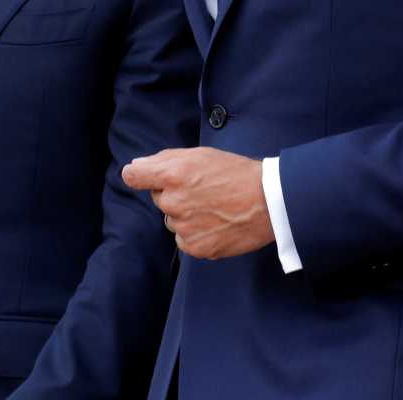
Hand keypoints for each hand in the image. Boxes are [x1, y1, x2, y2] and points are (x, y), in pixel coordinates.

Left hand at [122, 147, 274, 259]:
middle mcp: (173, 201)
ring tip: (214, 207)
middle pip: (159, 198)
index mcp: (172, 174)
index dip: (140, 175)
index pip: (133, 175)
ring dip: (185, 215)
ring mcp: (183, 227)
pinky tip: (216, 223)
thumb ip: (165, 159)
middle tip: (203, 190)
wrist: (269, 202)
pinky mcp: (195, 247)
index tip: (147, 177)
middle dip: (174, 194)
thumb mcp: (201, 155)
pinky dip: (196, 234)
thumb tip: (136, 166)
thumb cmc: (237, 173)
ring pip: (172, 220)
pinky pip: (184, 240)